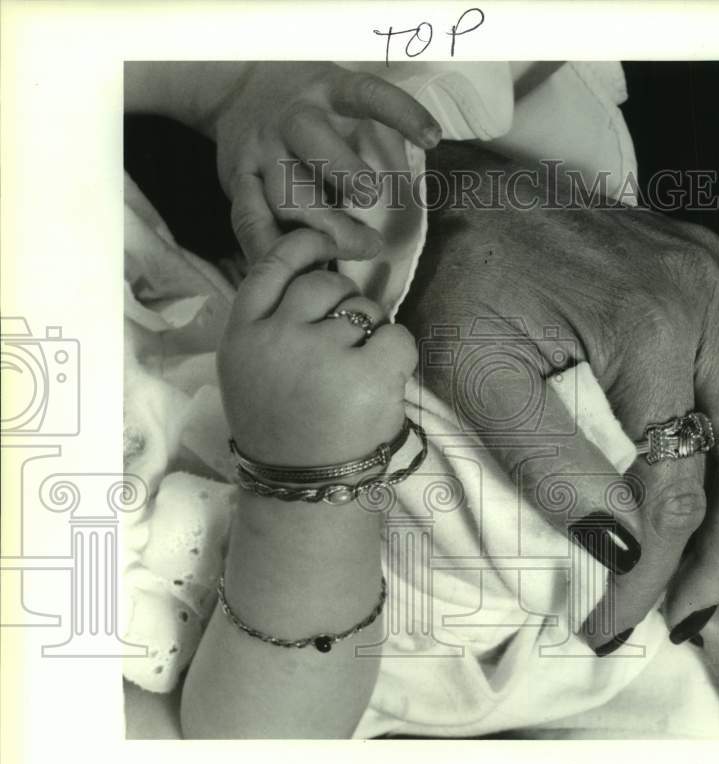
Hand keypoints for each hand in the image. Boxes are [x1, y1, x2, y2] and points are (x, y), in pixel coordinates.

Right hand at [211, 62, 441, 261]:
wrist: (236, 90)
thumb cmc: (313, 111)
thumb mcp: (340, 103)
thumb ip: (370, 134)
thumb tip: (411, 195)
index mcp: (329, 91)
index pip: (368, 93)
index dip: (401, 112)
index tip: (432, 138)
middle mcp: (293, 117)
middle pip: (315, 146)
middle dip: (348, 181)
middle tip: (378, 217)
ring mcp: (261, 148)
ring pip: (285, 195)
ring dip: (321, 232)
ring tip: (353, 254)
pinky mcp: (237, 178)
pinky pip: (249, 221)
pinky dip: (272, 251)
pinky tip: (297, 272)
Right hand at [218, 229, 416, 465]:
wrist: (303, 487)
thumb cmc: (283, 428)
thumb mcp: (251, 372)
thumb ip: (271, 325)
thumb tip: (316, 278)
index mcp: (242, 336)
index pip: (270, 267)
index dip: (303, 246)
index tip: (325, 242)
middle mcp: (277, 337)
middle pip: (325, 285)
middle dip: (344, 306)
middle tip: (345, 348)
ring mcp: (322, 354)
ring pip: (364, 310)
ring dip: (370, 336)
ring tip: (355, 379)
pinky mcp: (366, 374)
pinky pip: (396, 336)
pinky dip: (398, 355)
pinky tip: (382, 383)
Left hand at [397, 142, 718, 649]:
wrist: (461, 186)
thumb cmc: (456, 278)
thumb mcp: (474, 376)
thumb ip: (551, 465)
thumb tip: (624, 551)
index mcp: (645, 328)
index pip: (675, 485)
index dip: (650, 570)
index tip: (613, 621)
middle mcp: (707, 301)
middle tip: (687, 612)